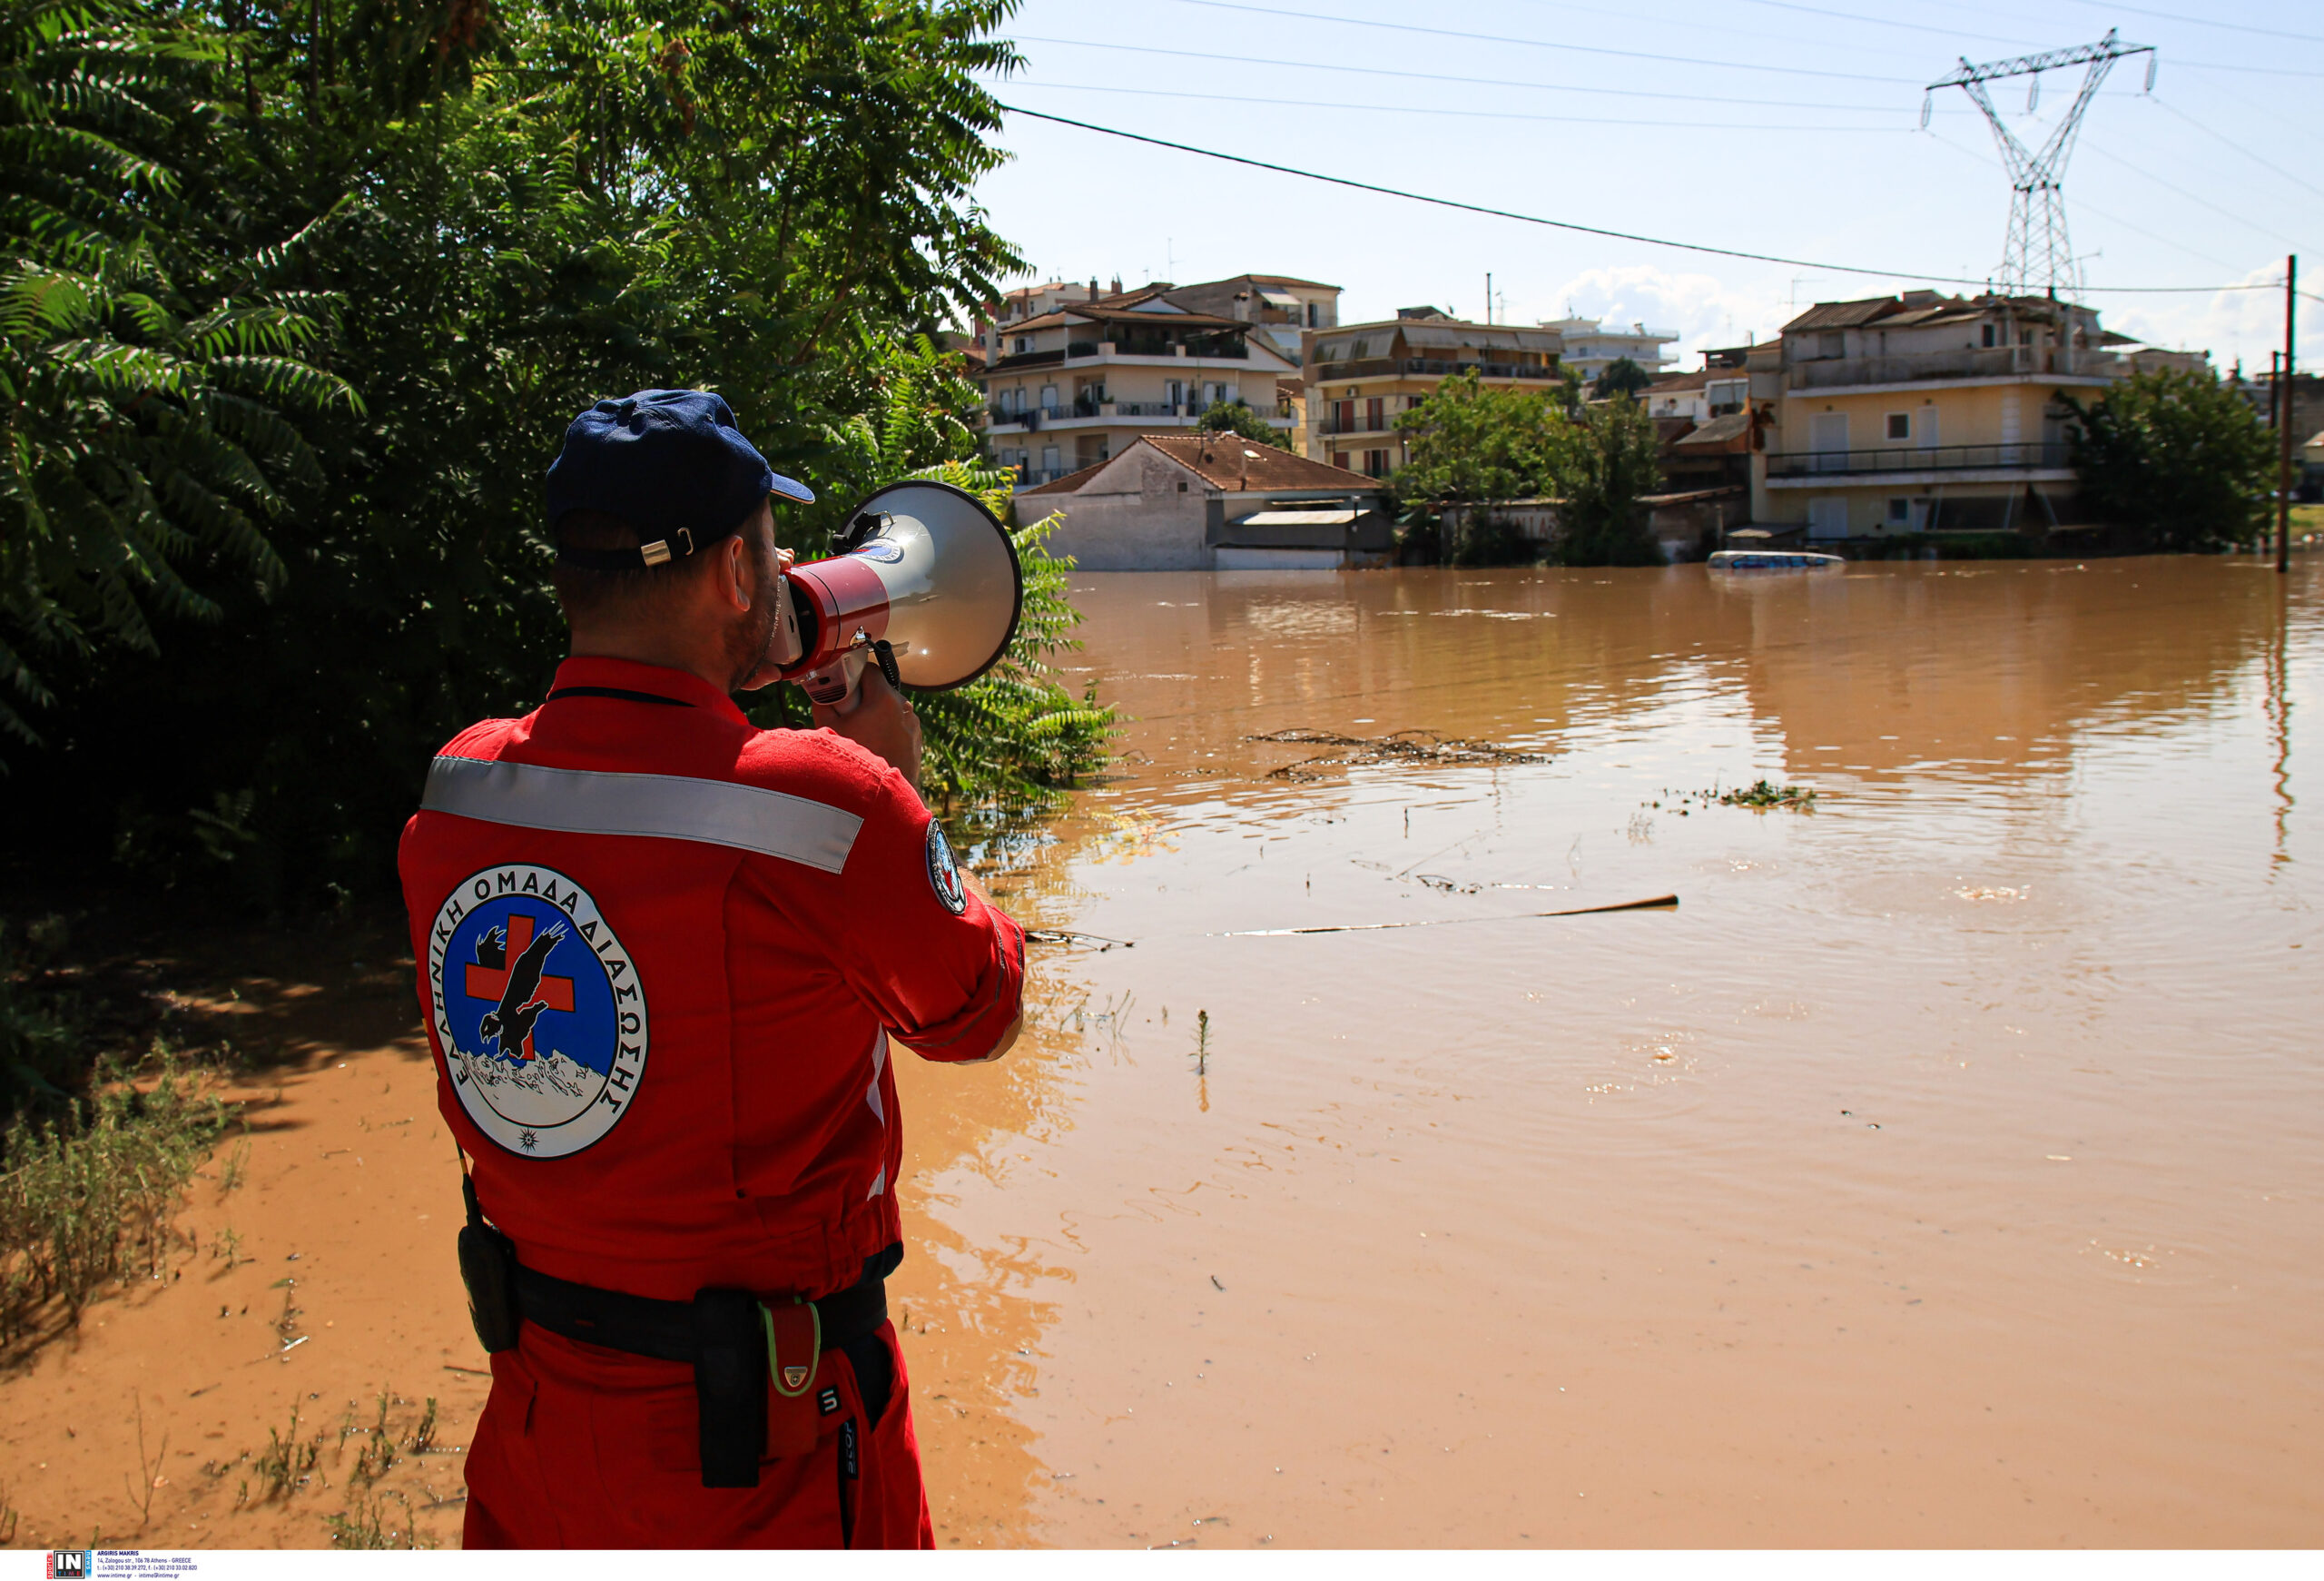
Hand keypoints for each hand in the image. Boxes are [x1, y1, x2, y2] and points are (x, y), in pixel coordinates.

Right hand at [815, 665, 922, 790]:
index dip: (853, 673)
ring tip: (861, 728)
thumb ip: (823, 703)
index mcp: (884, 698)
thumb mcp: (830, 729)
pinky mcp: (916, 738)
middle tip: (848, 708)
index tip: (842, 683)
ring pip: (891, 706)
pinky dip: (888, 726)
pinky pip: (899, 723)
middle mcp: (904, 707)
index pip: (870, 670)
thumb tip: (821, 691)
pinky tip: (875, 741)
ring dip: (877, 711)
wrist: (882, 796)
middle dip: (864, 694)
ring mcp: (913, 723)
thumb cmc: (855, 759)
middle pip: (881, 688)